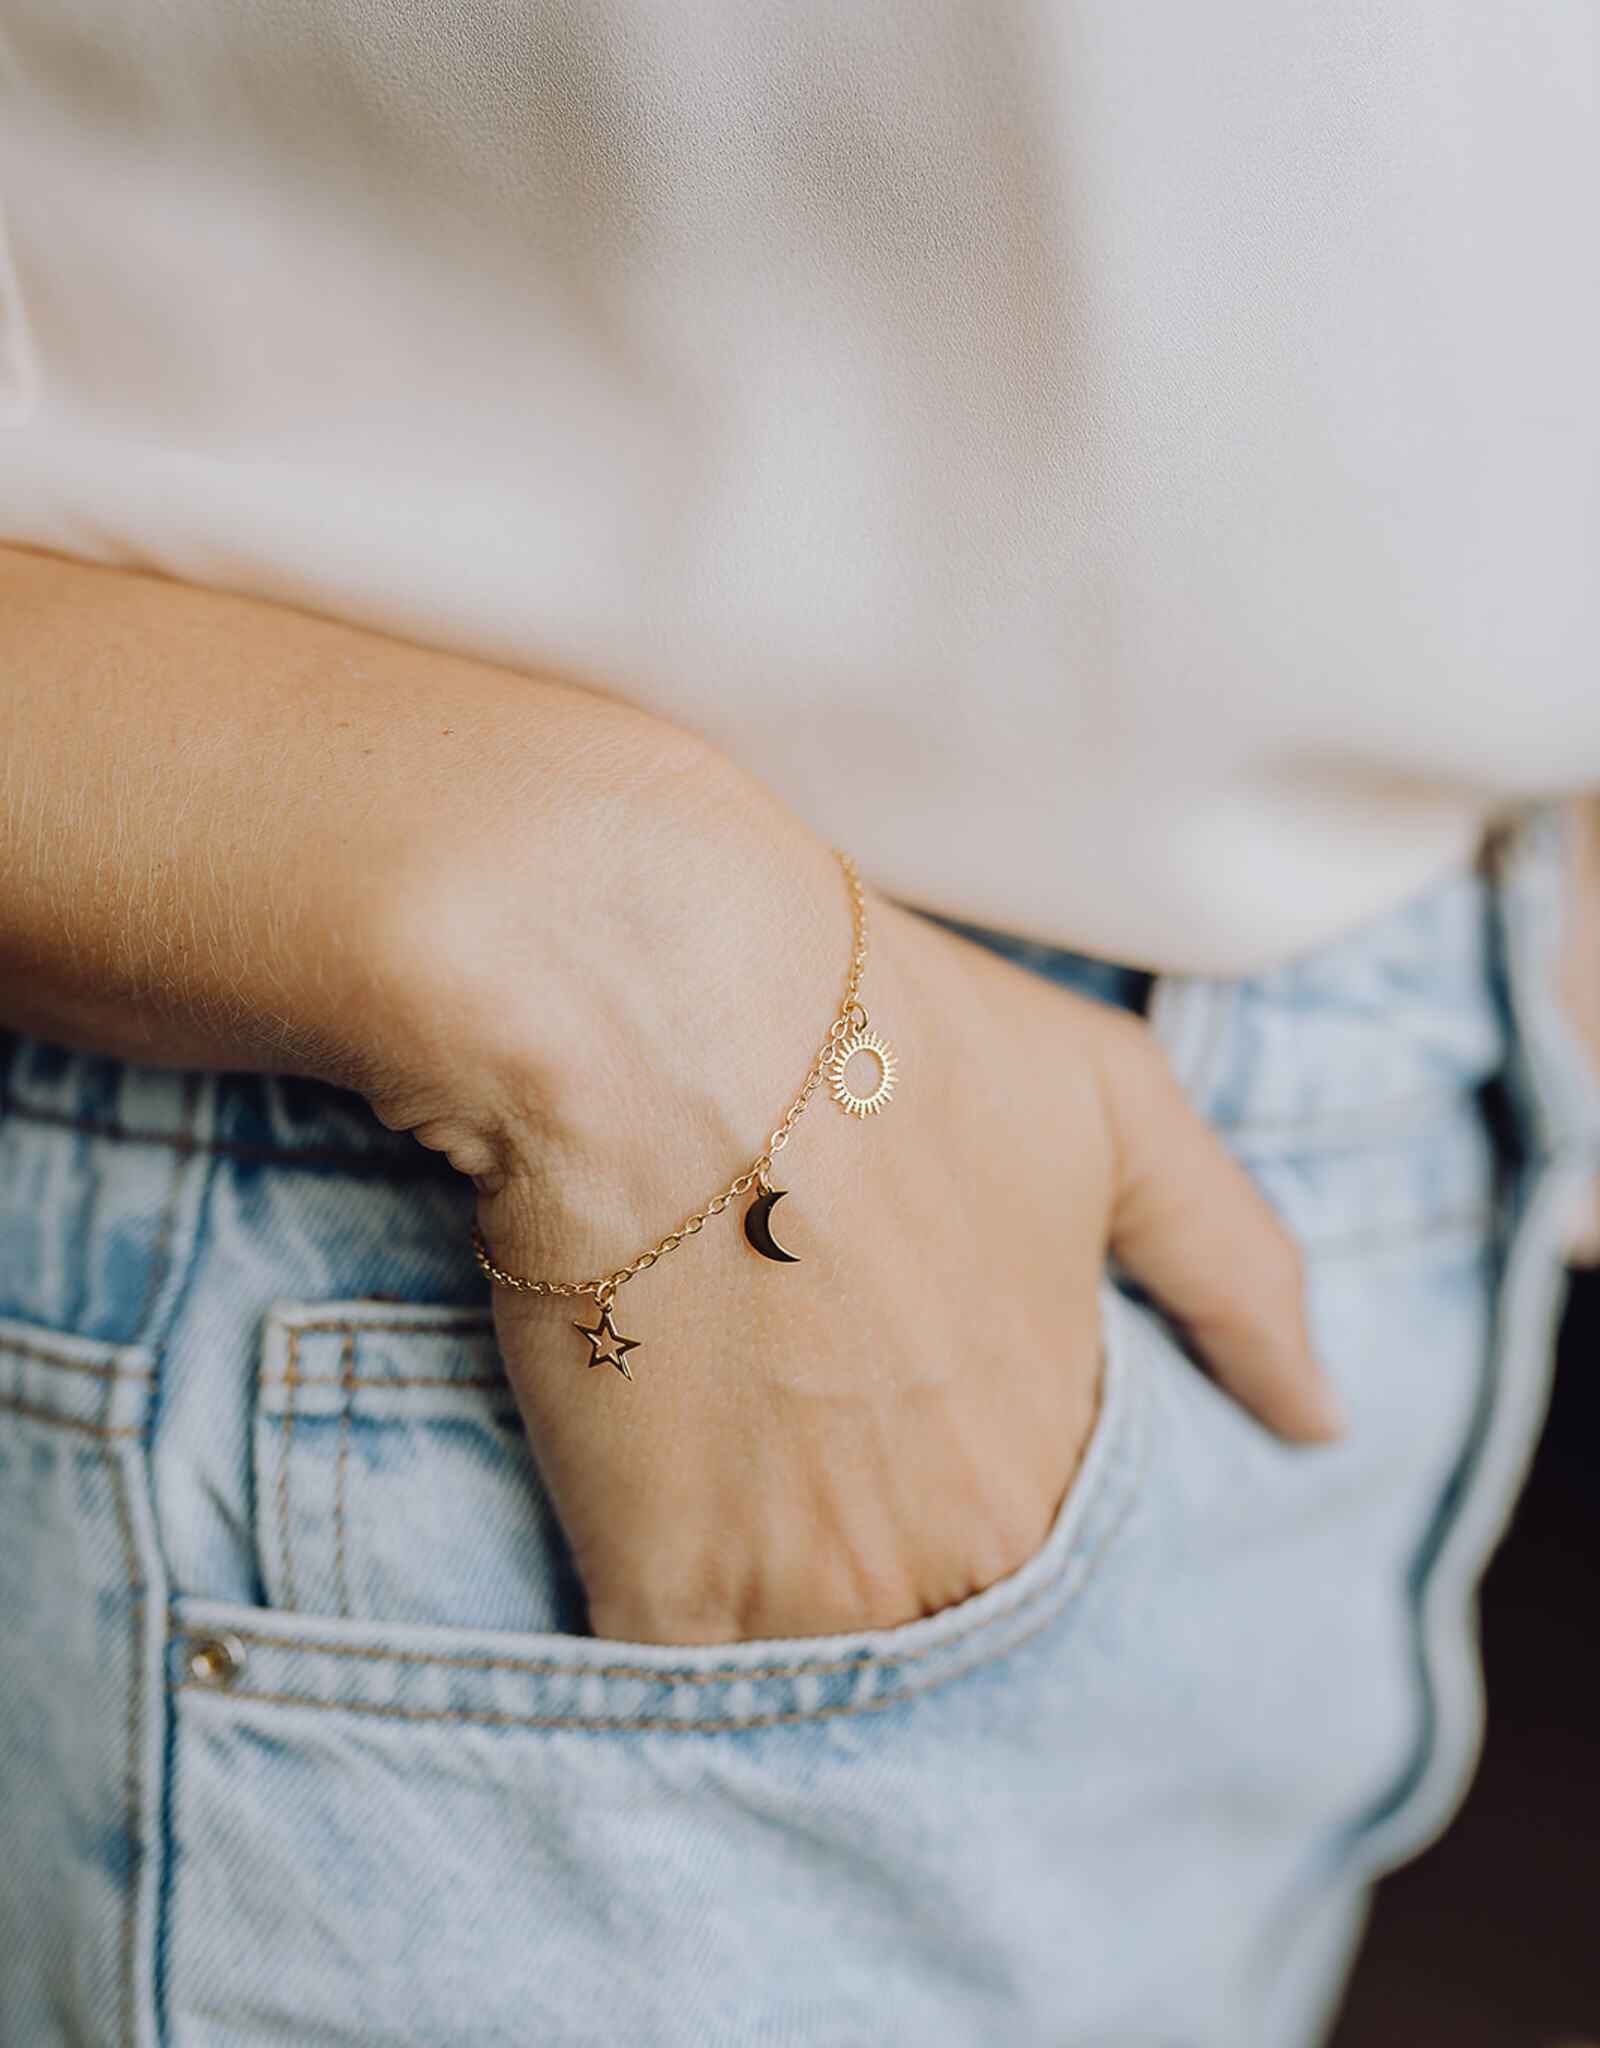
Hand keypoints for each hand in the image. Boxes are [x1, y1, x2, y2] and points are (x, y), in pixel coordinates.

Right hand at [0, 546, 1338, 1648]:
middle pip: (917, 1608)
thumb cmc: (891, 1037)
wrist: (659, 1005)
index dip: (959, 1473)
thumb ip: (1237, 1270)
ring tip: (720, 1433)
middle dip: (870, 1535)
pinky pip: (672, 1659)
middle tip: (800, 1406)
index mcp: (1058, 1467)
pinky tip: (644, 1479)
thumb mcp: (1117, 1111)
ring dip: (766, 1576)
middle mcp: (950, 1561)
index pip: (1036, 1552)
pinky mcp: (654, 1589)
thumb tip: (1322, 1414)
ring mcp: (798, 1593)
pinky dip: (664, 1591)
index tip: (898, 1403)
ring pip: (800, 1642)